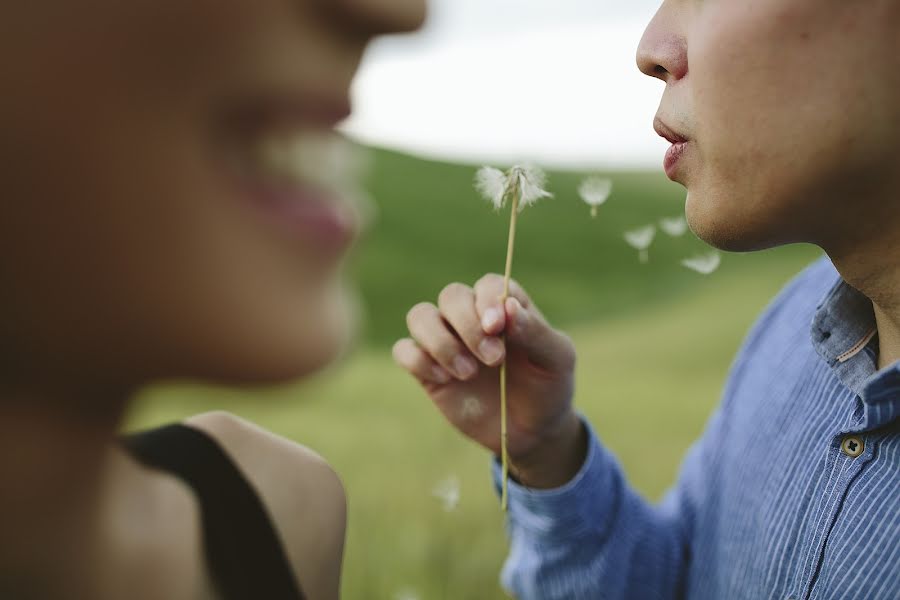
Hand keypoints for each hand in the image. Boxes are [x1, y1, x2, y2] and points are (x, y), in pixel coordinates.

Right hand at [393, 274, 585, 487]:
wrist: (532, 431)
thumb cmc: (548, 387)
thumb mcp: (557, 360)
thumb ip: (535, 332)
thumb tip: (508, 308)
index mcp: (505, 307)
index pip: (488, 285)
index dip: (488, 300)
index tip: (497, 326)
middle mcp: (472, 318)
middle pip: (451, 296)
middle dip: (468, 325)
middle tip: (494, 359)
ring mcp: (447, 341)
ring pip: (420, 315)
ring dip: (440, 341)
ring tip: (468, 373)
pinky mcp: (427, 369)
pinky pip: (404, 350)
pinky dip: (418, 360)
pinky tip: (445, 380)